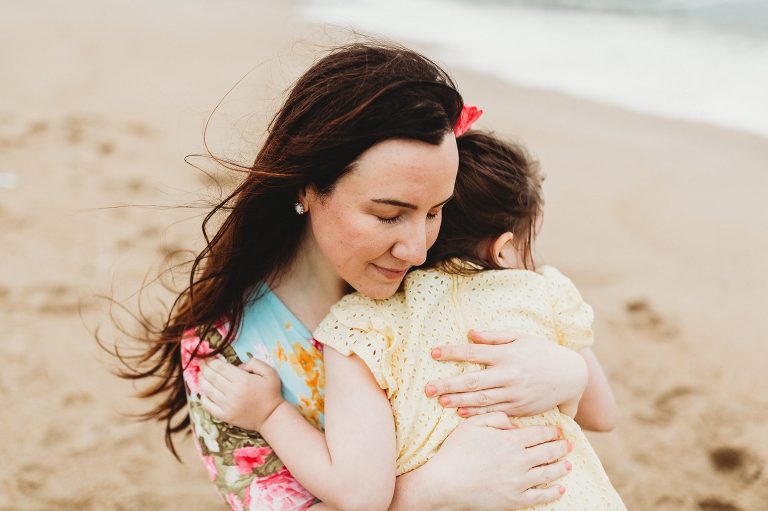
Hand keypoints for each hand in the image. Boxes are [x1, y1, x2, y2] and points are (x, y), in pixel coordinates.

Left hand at [198, 357, 283, 430]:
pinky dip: (203, 397)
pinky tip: (203, 391)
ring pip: (208, 390)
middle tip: (200, 363)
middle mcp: (233, 392)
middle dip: (204, 368)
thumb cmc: (271, 393)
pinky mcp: (225, 416)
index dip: (211, 361)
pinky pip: (208, 405)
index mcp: (243, 380)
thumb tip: (238, 365)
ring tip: (200, 374)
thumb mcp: (269, 372)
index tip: (207, 357)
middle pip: (213, 377)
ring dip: (202, 380)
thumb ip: (254, 363)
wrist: (271, 416)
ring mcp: (227, 405)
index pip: (221, 368)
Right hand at [423, 412, 570, 509]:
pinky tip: (560, 489)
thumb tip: (515, 425)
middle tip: (568, 445)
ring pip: (548, 473)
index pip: (539, 434)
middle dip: (561, 447)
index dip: (552, 432)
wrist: (446, 482)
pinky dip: (553, 492)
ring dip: (561, 467)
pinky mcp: (515, 500)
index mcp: (511, 440)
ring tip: (568, 463)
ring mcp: (519, 482)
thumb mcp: (473, 424)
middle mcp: (520, 461)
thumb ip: (496, 418)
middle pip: (548, 452)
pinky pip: (540, 497)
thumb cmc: (456, 451)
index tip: (558, 431)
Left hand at [425, 330, 587, 417]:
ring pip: (481, 399)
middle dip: (448, 384)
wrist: (571, 376)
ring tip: (440, 401)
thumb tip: (470, 333)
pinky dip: (477, 413)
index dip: (452, 352)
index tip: (433, 353)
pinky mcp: (519, 408)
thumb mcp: (521, 337)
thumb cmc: (543, 352)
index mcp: (507, 355)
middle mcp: (509, 375)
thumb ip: (495, 337)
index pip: (473, 352)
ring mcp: (514, 394)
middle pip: (473, 381)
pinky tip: (460, 413)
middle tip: (427, 388)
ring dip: (458, 400)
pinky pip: (494, 412)